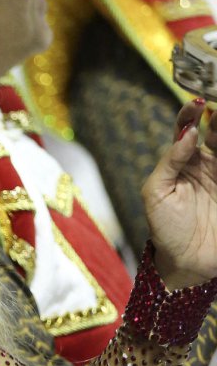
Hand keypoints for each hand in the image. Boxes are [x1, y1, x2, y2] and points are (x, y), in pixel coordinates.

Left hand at [142, 100, 216, 288]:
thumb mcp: (155, 193)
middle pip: (216, 131)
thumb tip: (187, 134)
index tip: (195, 104)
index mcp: (183, 161)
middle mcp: (207, 163)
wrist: (187, 262)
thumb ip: (169, 161)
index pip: (187, 128)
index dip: (191, 114)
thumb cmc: (165, 228)